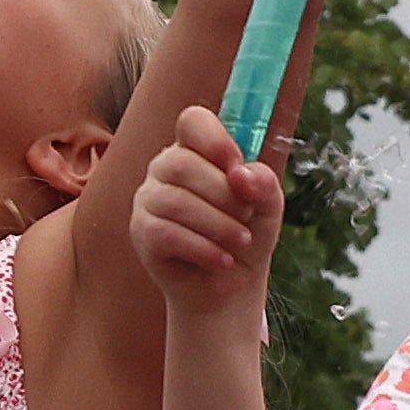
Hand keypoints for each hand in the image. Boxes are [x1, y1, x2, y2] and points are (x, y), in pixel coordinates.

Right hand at [132, 108, 287, 309]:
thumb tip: (241, 175)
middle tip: (247, 218)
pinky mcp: (141, 232)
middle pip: (182, 163)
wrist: (229, 287)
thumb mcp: (268, 207)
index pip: (193, 122)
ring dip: (218, 225)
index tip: (238, 168)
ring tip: (241, 243)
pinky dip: (202, 248)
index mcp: (197, 150)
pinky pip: (165, 233)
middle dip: (224, 195)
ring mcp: (148, 199)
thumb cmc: (245, 235)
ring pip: (175, 201)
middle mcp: (166, 168)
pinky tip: (223, 260)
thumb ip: (263, 183)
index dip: (215, 140)